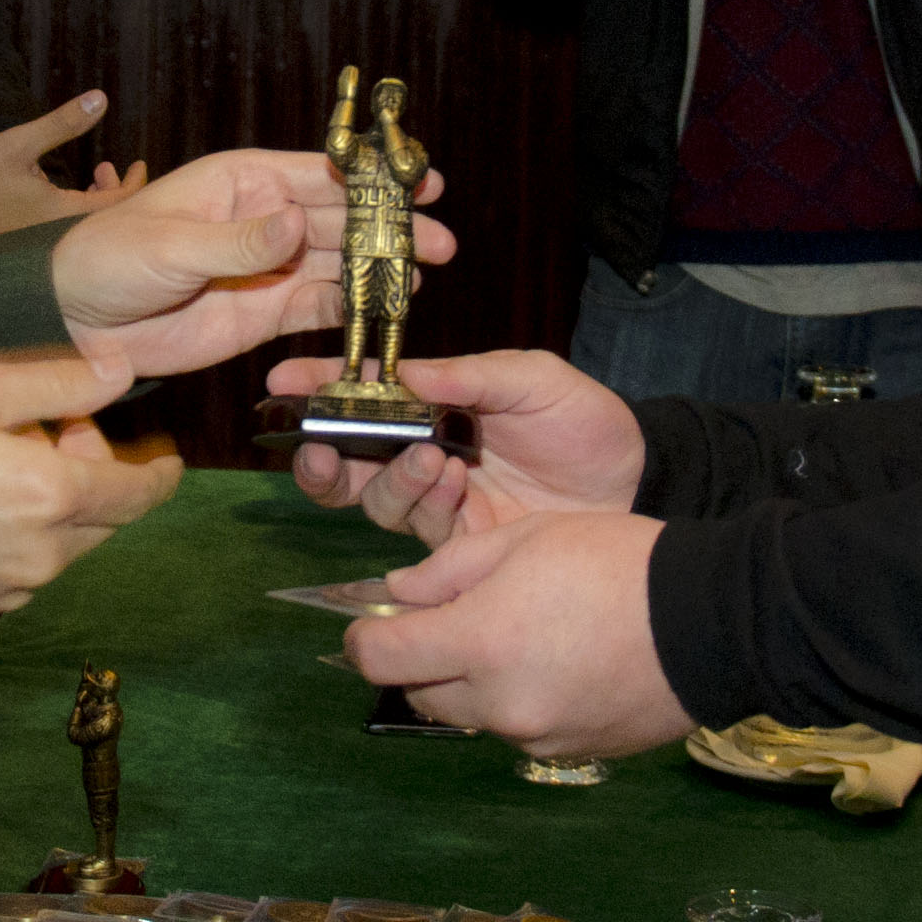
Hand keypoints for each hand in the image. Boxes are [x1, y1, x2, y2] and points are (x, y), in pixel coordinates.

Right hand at [0, 91, 138, 237]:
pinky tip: (65, 191)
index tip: (138, 164)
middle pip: (105, 220)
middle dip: (115, 191)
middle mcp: (59, 237)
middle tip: (112, 167)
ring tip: (95, 174)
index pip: (117, 207)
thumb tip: (101, 99)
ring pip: (85, 226)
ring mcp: (45, 245)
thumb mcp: (19, 144)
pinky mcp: (31, 247)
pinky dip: (76, 210)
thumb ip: (62, 124)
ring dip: (95, 199)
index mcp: (62, 215)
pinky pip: (67, 231)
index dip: (134, 185)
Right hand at [0, 349, 179, 620]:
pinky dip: (27, 531)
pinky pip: (28, 564)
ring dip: (61, 503)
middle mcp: (46, 554)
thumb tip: (119, 372)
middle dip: (100, 474)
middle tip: (53, 427)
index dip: (160, 471)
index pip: (142, 494)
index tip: (166, 454)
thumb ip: (57, 380)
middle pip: (107, 520)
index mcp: (55, 498)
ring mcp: (11, 587)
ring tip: (6, 456)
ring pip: (68, 544)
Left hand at [49, 148, 454, 383]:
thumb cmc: (109, 259)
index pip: (319, 172)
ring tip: (421, 279)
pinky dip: (350, 311)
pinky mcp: (262, 313)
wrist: (75, 321)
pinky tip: (384, 313)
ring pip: (337, 264)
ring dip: (379, 271)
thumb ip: (239, 242)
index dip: (372, 177)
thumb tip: (297, 227)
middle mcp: (262, 220)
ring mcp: (266, 268)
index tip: (420, 181)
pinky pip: (316, 309)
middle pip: (341, 220)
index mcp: (241, 182)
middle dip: (391, 229)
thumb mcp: (172, 246)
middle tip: (441, 242)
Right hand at [267, 345, 643, 549]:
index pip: (362, 400)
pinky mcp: (462, 548)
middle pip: (346, 465)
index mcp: (433, 409)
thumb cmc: (585, 425)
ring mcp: (440, 505)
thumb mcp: (534, 381)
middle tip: (324, 448)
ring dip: (392, 478)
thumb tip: (405, 373)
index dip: (319, 391)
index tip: (282, 384)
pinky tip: (456, 487)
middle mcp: (424, 457)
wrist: (639, 484)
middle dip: (322, 458)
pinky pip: (421, 533)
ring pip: (377, 502)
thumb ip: (471, 375)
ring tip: (435, 460)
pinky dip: (427, 507)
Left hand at [344, 508, 694, 761]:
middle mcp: (501, 703)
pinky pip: (521, 727)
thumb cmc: (619, 561)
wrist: (717, 621)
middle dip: (420, 659)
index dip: (365, 638)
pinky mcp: (573, 752)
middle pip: (420, 694)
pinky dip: (519, 698)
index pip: (380, 659)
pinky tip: (557, 661)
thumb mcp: (526, 537)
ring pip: (471, 713)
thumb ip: (448, 569)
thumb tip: (398, 593)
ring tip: (518, 634)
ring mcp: (538, 736)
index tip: (373, 621)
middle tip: (450, 619)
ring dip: (471, 680)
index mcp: (481, 642)